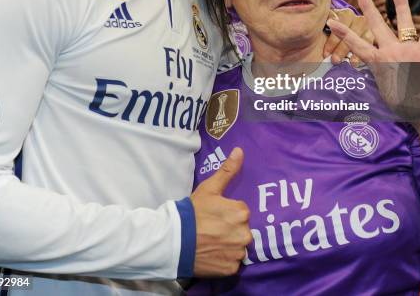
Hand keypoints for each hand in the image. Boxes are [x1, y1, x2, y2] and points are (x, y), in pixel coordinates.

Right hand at [191, 147, 251, 276]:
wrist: (175, 241)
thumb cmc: (193, 212)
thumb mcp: (210, 188)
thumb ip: (227, 170)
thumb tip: (240, 150)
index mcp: (241, 212)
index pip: (241, 211)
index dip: (228, 212)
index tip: (215, 215)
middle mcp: (244, 234)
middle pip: (242, 229)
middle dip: (231, 229)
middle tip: (213, 229)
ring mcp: (238, 253)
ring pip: (239, 247)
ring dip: (229, 245)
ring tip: (212, 242)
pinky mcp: (231, 269)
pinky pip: (233, 263)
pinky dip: (225, 259)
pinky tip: (213, 254)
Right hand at [327, 0, 419, 120]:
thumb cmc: (401, 104)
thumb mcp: (382, 89)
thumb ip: (378, 72)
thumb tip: (371, 64)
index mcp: (378, 62)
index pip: (356, 44)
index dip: (342, 32)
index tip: (331, 21)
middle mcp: (391, 52)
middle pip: (377, 25)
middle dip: (368, 7)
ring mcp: (409, 50)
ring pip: (403, 21)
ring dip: (400, 2)